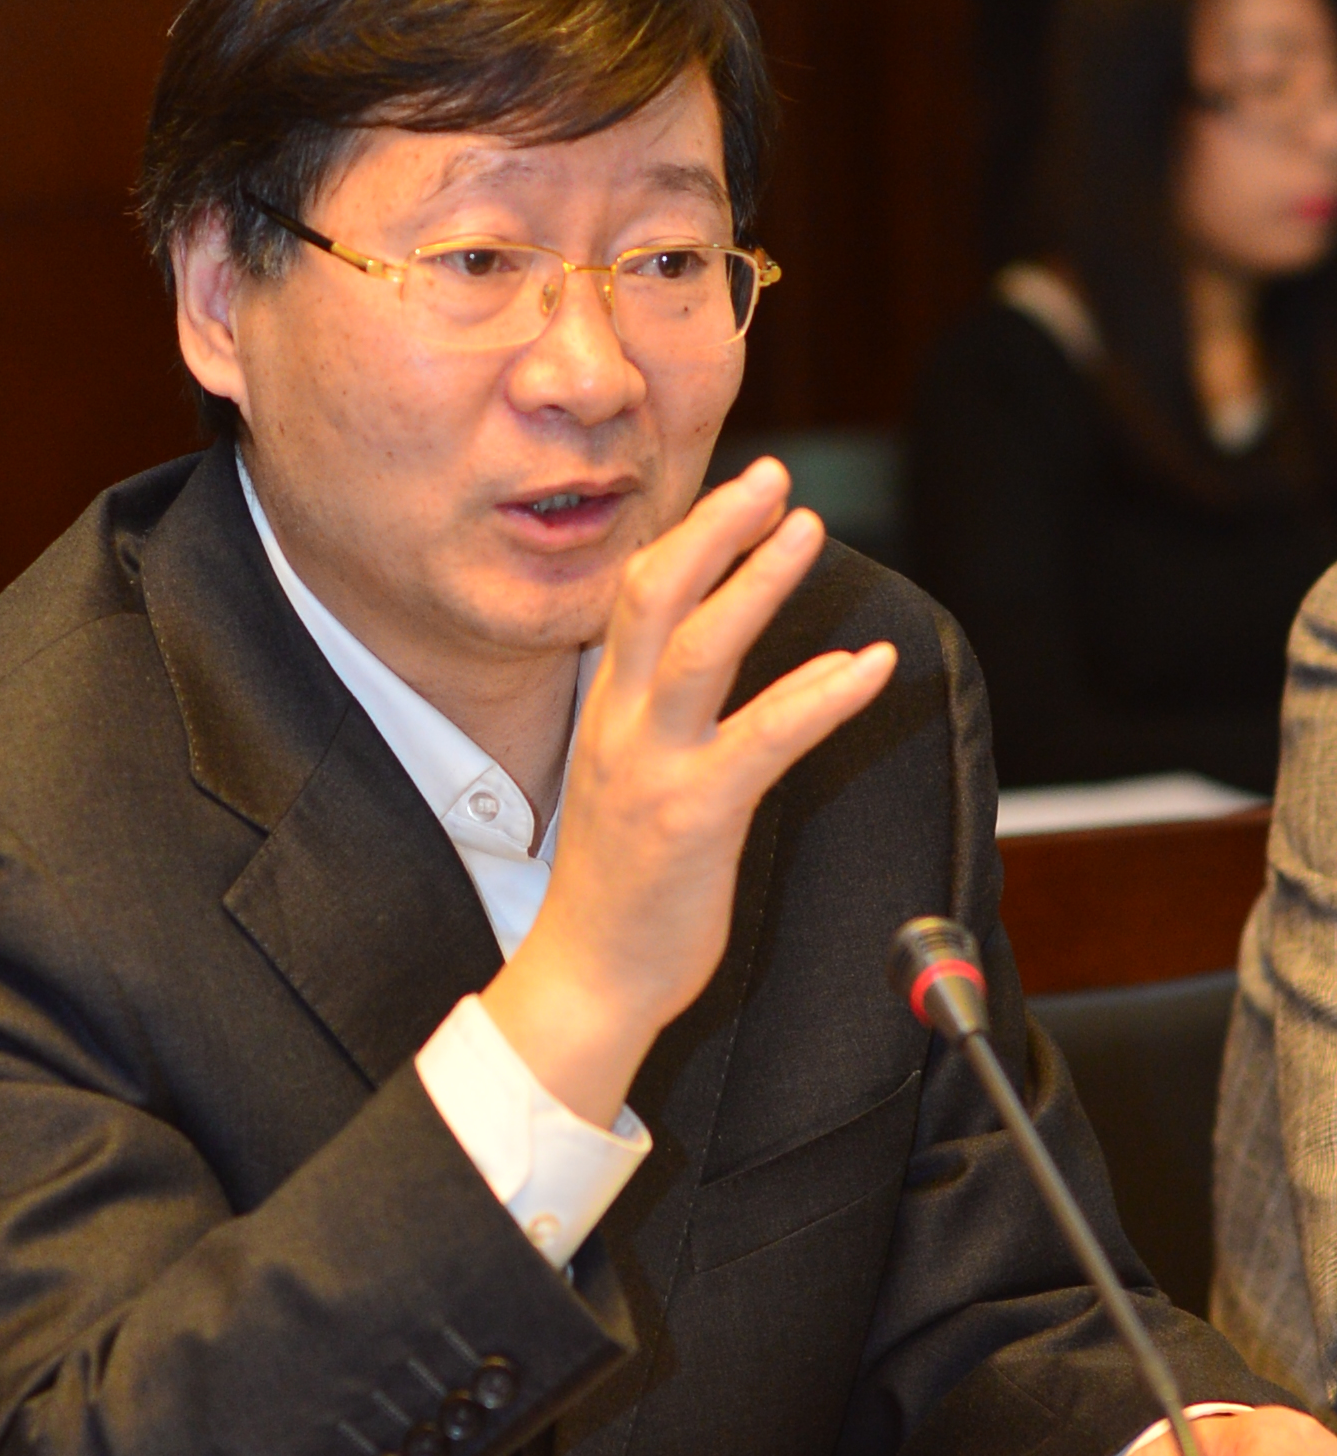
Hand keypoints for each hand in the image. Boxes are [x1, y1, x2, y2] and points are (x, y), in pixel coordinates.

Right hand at [482, 457, 895, 1125]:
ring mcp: (653, 767)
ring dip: (759, 581)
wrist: (586, 978)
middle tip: (771, 476)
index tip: (739, 492)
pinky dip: (822, 693)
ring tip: (809, 531)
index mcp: (605, 710)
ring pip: (702, 648)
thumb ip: (659, 717)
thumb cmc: (619, 886)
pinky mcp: (693, 816)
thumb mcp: (625, 776)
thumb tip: (708, 666)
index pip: (636, 596)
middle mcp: (620, 724)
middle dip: (714, 527)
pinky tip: (870, 668)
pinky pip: (764, 738)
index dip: (688, 535)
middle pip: (654, 594)